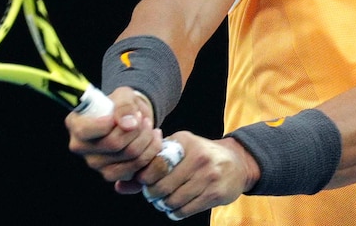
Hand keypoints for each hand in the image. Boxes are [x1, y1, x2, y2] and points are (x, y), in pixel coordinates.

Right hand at [65, 87, 162, 182]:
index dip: (110, 123)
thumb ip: (124, 105)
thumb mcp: (123, 95)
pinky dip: (151, 152)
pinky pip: (137, 168)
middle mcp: (81, 147)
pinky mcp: (111, 174)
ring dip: (147, 139)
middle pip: (114, 144)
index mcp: (75, 124)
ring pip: (130, 156)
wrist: (130, 118)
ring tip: (149, 126)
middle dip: (137, 129)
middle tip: (143, 118)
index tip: (129, 113)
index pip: (86, 130)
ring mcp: (95, 164)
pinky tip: (153, 139)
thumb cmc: (121, 105)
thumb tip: (128, 124)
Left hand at [137, 132, 260, 220]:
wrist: (236, 163)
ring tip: (165, 201)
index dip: (145, 178)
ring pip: (173, 200)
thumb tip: (118, 186)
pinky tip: (176, 207)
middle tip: (153, 195)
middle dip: (153, 195)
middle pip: (162, 186)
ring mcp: (208, 175)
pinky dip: (176, 212)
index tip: (145, 182)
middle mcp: (197, 157)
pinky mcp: (215, 193)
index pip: (154, 164)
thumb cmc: (199, 156)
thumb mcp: (178, 152)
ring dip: (164, 205)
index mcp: (185, 142)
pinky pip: (186, 210)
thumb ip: (149, 166)